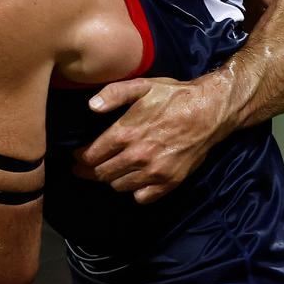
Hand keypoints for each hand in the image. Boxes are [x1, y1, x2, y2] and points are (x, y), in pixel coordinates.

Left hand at [73, 73, 229, 203]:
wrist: (208, 111)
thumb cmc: (173, 96)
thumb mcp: (142, 86)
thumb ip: (113, 94)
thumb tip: (91, 107)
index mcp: (126, 132)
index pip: (92, 155)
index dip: (80, 158)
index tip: (75, 157)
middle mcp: (137, 156)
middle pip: (102, 174)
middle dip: (89, 172)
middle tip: (83, 169)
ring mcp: (154, 172)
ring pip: (119, 186)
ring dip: (110, 180)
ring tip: (108, 171)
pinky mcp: (169, 183)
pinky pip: (142, 197)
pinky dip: (134, 191)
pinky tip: (134, 179)